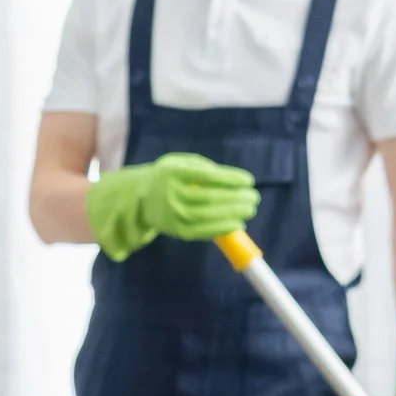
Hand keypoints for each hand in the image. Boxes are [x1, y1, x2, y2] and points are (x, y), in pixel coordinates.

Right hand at [87, 154, 260, 258]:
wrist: (142, 197)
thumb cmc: (171, 177)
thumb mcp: (183, 164)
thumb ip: (205, 169)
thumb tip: (235, 183)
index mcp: (172, 173)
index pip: (207, 177)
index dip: (230, 179)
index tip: (248, 180)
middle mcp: (170, 194)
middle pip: (209, 197)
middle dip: (236, 198)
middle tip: (254, 196)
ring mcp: (172, 214)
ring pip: (208, 215)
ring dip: (233, 213)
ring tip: (250, 209)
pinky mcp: (176, 230)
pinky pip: (202, 232)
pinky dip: (221, 228)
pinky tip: (236, 224)